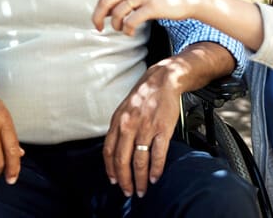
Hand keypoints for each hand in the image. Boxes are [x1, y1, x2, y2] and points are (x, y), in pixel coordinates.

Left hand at [77, 0, 200, 34]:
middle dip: (97, 16)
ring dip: (116, 26)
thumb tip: (104, 15)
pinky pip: (131, 21)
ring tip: (121, 30)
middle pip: (106, 1)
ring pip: (117, 13)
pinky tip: (130, 32)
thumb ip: (122, 0)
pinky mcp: (152, 7)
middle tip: (97, 28)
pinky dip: (127, 30)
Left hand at [102, 63, 180, 197]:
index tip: (114, 181)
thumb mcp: (124, 110)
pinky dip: (156, 169)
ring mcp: (146, 128)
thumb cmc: (143, 97)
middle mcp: (129, 126)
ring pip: (139, 160)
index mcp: (118, 121)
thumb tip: (115, 152)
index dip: (110, 169)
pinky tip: (154, 177)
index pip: (109, 151)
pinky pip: (158, 154)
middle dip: (125, 180)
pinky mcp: (163, 129)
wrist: (162, 81)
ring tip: (142, 189)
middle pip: (122, 160)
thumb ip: (119, 129)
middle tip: (128, 192)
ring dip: (140, 179)